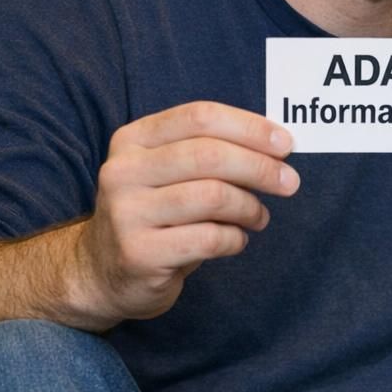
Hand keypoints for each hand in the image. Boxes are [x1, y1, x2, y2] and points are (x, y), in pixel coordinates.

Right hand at [69, 101, 298, 326]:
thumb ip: (210, 152)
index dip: (249, 127)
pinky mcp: (139, 253)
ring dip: (250, 207)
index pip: (200, 116)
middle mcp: (123, 171)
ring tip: (258, 217)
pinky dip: (235, 238)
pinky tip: (235, 240)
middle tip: (289, 182)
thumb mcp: (169, 173)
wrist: (102, 274)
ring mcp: (126, 213)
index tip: (286, 143)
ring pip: (213, 196)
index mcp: (133, 139)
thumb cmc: (156, 215)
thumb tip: (277, 145)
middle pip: (209, 155)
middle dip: (260, 167)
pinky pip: (209, 238)